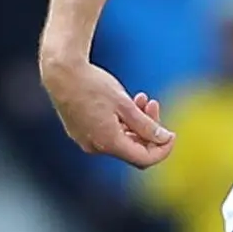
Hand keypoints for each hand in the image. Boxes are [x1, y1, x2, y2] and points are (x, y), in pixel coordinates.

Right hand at [43, 53, 174, 167]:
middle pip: (133, 148)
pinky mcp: (81, 131)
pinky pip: (108, 133)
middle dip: (148, 130)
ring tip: (141, 98)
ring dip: (136, 123)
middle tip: (153, 103)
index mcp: (109, 143)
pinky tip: (125, 102)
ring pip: (121, 139)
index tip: (171, 134)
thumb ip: (146, 125)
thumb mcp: (125, 104)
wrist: (61, 72)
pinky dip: (121, 122)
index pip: (144, 159)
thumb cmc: (93, 85)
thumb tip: (164, 139)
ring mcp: (86, 140)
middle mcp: (96, 147)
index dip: (162, 149)